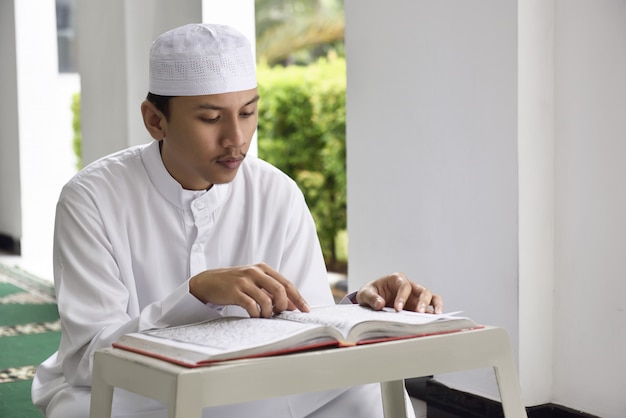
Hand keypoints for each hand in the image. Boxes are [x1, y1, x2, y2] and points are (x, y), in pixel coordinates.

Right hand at [189, 263, 310, 317]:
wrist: (209, 281)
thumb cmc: (235, 283)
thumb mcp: (255, 283)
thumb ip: (272, 291)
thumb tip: (292, 305)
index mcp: (263, 268)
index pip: (287, 284)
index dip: (298, 298)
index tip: (305, 310)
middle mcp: (255, 272)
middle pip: (280, 290)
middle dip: (284, 306)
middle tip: (280, 314)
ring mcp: (245, 281)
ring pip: (267, 300)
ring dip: (269, 312)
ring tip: (265, 316)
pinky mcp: (234, 291)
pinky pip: (252, 306)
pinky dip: (257, 314)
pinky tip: (255, 316)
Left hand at [355, 272, 442, 313]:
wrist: (371, 299)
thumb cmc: (371, 293)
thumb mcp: (365, 293)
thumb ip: (371, 298)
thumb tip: (380, 304)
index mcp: (396, 279)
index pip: (404, 286)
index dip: (402, 297)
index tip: (398, 309)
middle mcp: (409, 287)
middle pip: (422, 290)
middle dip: (422, 301)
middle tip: (419, 312)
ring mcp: (415, 297)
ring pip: (432, 297)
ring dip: (435, 305)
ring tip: (435, 316)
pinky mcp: (418, 307)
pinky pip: (431, 308)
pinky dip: (434, 313)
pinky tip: (434, 320)